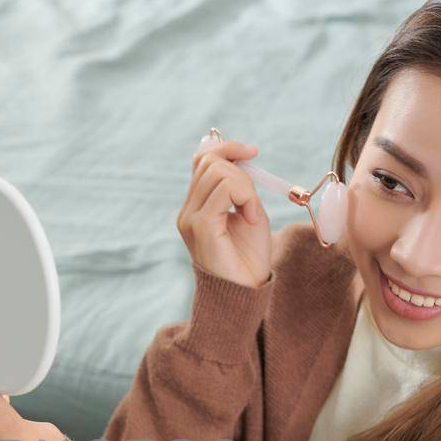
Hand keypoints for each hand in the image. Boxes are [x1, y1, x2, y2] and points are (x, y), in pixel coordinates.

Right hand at [178, 136, 273, 287]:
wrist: (246, 292)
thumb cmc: (249, 258)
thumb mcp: (247, 211)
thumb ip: (239, 186)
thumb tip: (238, 156)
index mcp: (195, 206)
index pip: (202, 160)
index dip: (227, 148)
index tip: (252, 152)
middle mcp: (187, 211)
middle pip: (210, 161)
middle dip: (241, 171)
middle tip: (253, 201)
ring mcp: (190, 219)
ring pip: (218, 172)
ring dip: (246, 187)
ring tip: (252, 215)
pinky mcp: (200, 226)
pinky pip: (225, 190)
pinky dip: (246, 198)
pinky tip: (251, 219)